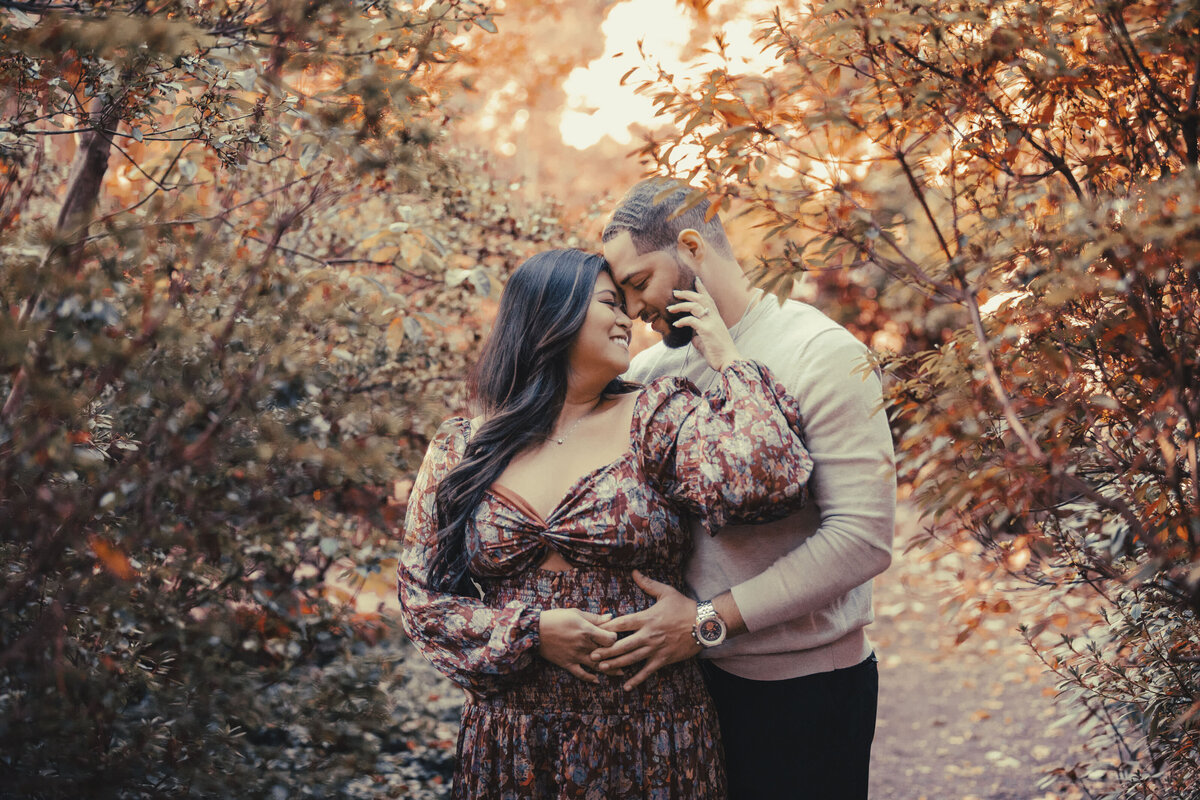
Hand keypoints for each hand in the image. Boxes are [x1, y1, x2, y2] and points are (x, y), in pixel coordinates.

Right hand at [537, 608, 617, 682]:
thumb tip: (611, 617)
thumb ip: (594, 617)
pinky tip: (597, 681)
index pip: (609, 639)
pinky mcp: (567, 663)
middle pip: (606, 653)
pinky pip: (581, 674)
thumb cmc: (555, 618)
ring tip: (620, 672)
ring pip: (597, 666)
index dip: (615, 638)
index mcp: (586, 630)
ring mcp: (575, 656)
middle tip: (625, 656)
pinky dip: (590, 678)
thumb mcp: (575, 613)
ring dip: (610, 670)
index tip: (615, 637)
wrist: (534, 630)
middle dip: (617, 655)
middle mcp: (583, 645)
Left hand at [590, 570, 701, 690]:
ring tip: (601, 668)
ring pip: (631, 659)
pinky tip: (626, 686)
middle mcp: (649, 635)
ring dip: (615, 664)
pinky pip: (647, 671)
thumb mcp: (666, 592)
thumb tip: (634, 572)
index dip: (607, 628)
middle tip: (591, 655)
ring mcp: (656, 648)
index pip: (622, 623)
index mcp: (647, 618)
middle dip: (606, 651)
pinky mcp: (663, 659)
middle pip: (622, 644)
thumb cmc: (684, 606)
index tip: (594, 631)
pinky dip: (637, 679)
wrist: (704, 624)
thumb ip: (648, 584)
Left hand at [667, 278, 739, 370]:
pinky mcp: (707, 331)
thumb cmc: (717, 351)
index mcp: (715, 317)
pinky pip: (692, 321)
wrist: (728, 361)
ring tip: (670, 308)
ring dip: (681, 305)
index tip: (695, 279)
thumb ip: (697, 332)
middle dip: (687, 293)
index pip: (708, 298)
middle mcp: (714, 317)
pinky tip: (676, 324)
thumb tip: (689, 331)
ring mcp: (711, 323)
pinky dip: (683, 321)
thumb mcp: (705, 339)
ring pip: (695, 306)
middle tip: (675, 292)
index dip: (702, 288)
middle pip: (700, 298)